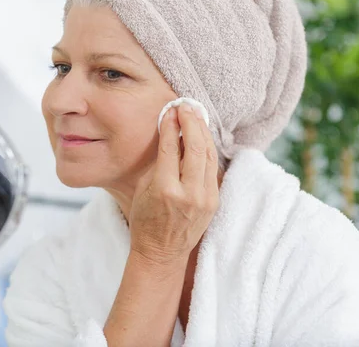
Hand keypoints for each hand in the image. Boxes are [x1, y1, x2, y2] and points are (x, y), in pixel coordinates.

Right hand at [128, 102, 219, 265]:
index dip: (172, 125)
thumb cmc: (145, 220)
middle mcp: (188, 194)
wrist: (162, 252)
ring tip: (196, 115)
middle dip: (192, 122)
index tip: (170, 110)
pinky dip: (208, 148)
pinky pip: (213, 168)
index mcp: (165, 190)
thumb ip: (159, 162)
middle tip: (186, 106)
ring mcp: (205, 199)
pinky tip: (202, 136)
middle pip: (196, 147)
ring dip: (203, 132)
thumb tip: (171, 134)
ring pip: (209, 155)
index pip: (172, 148)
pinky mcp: (214, 201)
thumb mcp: (143, 188)